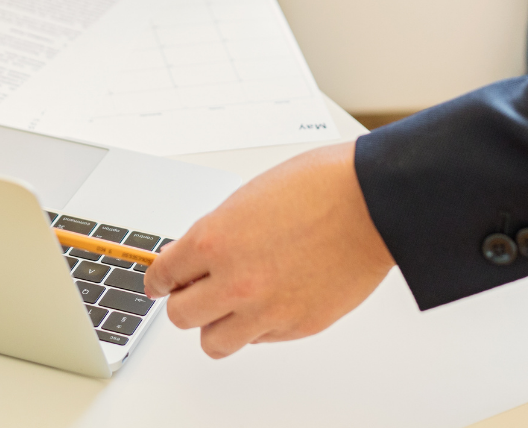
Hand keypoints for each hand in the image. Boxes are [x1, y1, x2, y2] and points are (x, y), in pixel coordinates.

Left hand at [143, 142, 393, 358]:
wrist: (369, 203)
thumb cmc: (316, 187)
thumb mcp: (247, 198)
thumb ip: (215, 232)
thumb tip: (191, 254)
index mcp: (214, 241)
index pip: (164, 275)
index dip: (158, 279)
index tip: (159, 282)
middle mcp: (234, 281)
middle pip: (181, 316)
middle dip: (184, 301)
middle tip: (194, 290)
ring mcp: (266, 309)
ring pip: (215, 341)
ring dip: (216, 323)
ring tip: (229, 304)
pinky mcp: (297, 326)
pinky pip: (259, 340)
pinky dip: (257, 326)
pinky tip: (268, 300)